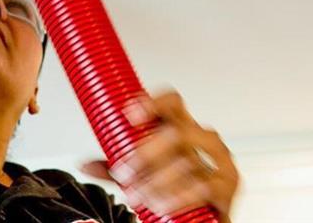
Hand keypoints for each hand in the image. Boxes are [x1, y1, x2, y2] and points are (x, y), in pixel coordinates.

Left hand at [80, 90, 239, 221]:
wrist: (200, 219)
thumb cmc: (171, 186)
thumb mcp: (140, 174)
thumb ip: (114, 166)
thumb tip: (83, 164)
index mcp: (182, 126)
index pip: (173, 102)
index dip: (153, 103)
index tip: (129, 114)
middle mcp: (203, 138)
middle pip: (175, 132)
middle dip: (144, 154)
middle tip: (122, 173)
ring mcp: (220, 160)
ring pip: (186, 161)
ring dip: (156, 181)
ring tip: (137, 195)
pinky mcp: (229, 186)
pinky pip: (203, 186)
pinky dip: (177, 196)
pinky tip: (161, 204)